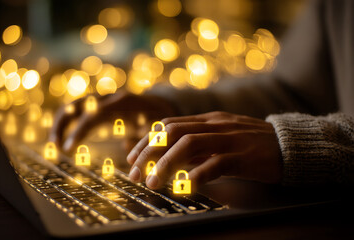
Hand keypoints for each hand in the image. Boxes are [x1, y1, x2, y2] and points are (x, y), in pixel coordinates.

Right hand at [50, 91, 176, 153]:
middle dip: (62, 124)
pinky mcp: (97, 105)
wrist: (160, 104)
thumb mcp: (155, 130)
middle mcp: (109, 98)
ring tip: (54, 145)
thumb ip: (142, 138)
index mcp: (123, 103)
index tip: (68, 149)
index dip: (79, 131)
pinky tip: (62, 141)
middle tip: (55, 147)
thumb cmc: (158, 122)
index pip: (93, 114)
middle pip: (77, 105)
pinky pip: (76, 111)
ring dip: (60, 124)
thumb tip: (126, 148)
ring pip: (73, 106)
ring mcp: (102, 99)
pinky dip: (66, 124)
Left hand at [127, 111, 282, 190]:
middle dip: (148, 152)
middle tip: (135, 173)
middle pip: (172, 132)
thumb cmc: (253, 145)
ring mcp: (229, 138)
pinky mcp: (243, 155)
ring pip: (188, 144)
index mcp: (208, 119)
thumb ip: (198, 147)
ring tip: (152, 182)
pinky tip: (185, 187)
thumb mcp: (222, 139)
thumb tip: (170, 161)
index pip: (168, 124)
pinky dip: (197, 175)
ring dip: (165, 163)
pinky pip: (215, 164)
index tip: (133, 158)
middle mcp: (214, 124)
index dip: (146, 140)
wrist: (290, 145)